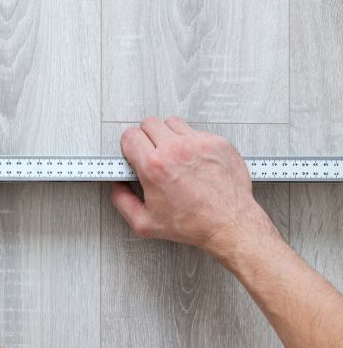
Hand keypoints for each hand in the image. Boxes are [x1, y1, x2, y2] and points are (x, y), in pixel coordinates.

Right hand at [111, 117, 278, 257]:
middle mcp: (176, 150)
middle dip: (145, 138)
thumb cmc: (192, 224)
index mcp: (155, 166)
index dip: (128, 145)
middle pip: (149, 123)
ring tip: (172, 155)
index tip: (132, 153)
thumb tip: (118, 186)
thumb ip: (122, 201)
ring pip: (172, 123)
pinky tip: (192, 160)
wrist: (229, 224)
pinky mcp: (217, 142)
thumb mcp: (144, 223)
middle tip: (151, 154)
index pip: (130, 136)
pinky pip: (195, 131)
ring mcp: (199, 143)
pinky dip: (190, 142)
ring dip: (167, 136)